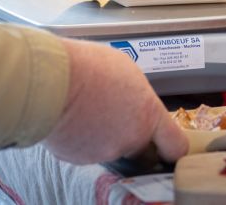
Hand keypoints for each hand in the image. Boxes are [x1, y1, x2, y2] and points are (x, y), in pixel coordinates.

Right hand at [44, 38, 188, 163]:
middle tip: (112, 112)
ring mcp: (105, 151)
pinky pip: (84, 150)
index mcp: (148, 115)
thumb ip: (138, 94)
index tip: (169, 147)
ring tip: (86, 108)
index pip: (174, 145)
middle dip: (128, 133)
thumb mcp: (126, 69)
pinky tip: (73, 117)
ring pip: (108, 147)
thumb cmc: (87, 67)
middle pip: (138, 145)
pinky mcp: (79, 158)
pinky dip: (80, 139)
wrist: (51, 80)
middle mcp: (131, 138)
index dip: (172, 147)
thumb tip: (135, 98)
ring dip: (101, 134)